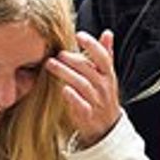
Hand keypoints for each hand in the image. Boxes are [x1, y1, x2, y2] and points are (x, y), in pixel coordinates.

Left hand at [47, 29, 121, 147]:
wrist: (107, 126)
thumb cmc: (104, 96)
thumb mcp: (108, 75)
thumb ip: (106, 54)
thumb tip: (107, 33)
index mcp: (108, 75)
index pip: (103, 57)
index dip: (92, 45)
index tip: (79, 35)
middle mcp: (103, 87)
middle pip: (88, 69)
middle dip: (72, 59)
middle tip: (58, 53)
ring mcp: (96, 101)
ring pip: (82, 84)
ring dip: (66, 73)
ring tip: (50, 64)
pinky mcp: (87, 115)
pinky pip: (81, 105)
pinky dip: (73, 97)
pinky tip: (63, 89)